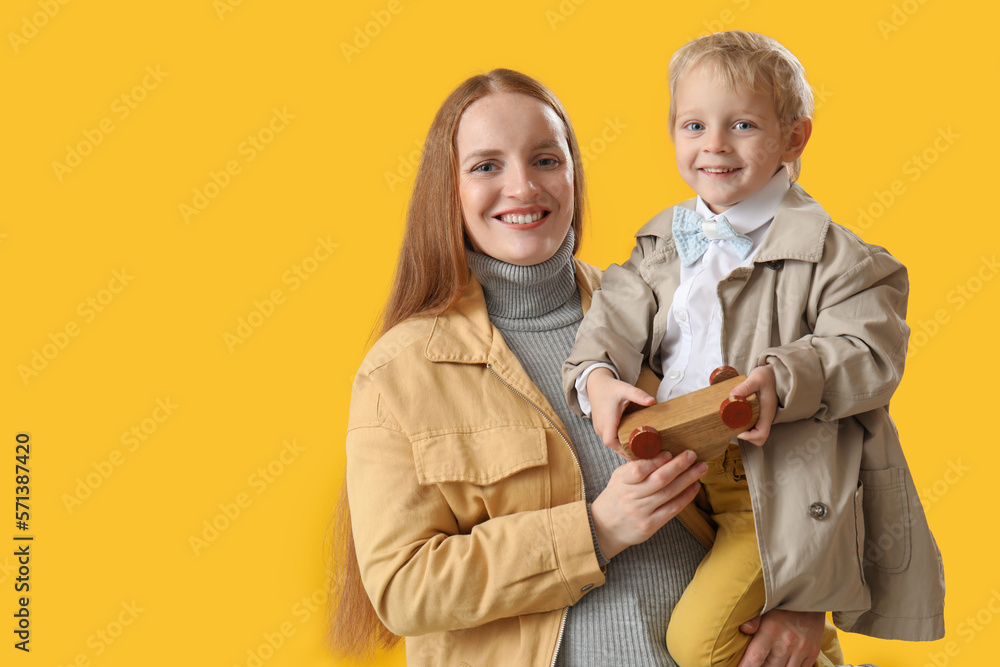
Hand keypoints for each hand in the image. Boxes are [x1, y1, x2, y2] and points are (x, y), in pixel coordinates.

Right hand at [586, 367, 654, 456]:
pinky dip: (619, 443)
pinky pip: (610, 439)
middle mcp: (601, 427)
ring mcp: (599, 428)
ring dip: (623, 448)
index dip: (623, 449)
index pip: (611, 441)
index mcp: (607, 420)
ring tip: (640, 452)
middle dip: (627, 451)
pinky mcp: (600, 428)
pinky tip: (631, 444)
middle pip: (613, 446)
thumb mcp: (625, 389)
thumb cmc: (611, 388)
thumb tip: (653, 401)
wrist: (596, 384)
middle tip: (645, 455)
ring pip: (611, 444)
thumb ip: (638, 395)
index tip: (637, 453)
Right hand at [590, 449, 706, 559]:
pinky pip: (671, 509)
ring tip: (701, 468)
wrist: (605, 527)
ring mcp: (640, 512)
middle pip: (659, 480)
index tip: (669, 452)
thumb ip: (637, 467)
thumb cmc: (617, 497)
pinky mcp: (649, 525)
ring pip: (668, 493)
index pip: (638, 470)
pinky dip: (685, 497)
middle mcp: (631, 497)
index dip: (655, 461)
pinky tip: (694, 487)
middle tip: (692, 455)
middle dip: (678, 466)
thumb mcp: (619, 479)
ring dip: (687, 479)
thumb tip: (664, 453)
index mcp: (621, 481)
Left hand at [730, 365, 777, 445]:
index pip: (761, 434)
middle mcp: (766, 417)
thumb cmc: (767, 376)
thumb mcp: (756, 379)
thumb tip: (732, 395)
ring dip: (745, 431)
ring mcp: (764, 416)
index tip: (738, 431)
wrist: (775, 373)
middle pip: (758, 438)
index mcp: (767, 412)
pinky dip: (745, 425)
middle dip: (745, 436)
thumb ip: (745, 386)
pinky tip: (736, 416)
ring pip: (756, 433)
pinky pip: (754, 425)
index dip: (749, 437)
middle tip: (733, 426)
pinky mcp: (760, 413)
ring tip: (733, 421)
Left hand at [737, 610, 825, 666]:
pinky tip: (782, 664)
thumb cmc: (784, 602)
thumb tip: (743, 629)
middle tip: (754, 664)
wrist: (812, 596)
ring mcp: (801, 650)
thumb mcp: (766, 607)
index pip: (755, 659)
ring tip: (768, 664)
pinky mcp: (813, 653)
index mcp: (771, 631)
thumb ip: (754, 620)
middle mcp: (786, 643)